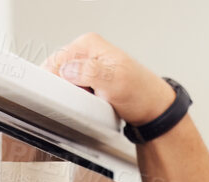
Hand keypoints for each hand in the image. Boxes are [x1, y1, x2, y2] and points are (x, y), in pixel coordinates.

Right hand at [43, 34, 176, 123]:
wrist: (153, 109)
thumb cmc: (141, 94)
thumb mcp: (115, 81)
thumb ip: (89, 72)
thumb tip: (67, 70)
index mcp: (88, 44)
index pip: (56, 59)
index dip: (55, 80)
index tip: (63, 95)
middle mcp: (86, 52)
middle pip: (57, 71)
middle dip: (64, 89)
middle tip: (82, 100)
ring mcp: (86, 66)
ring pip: (63, 83)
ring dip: (71, 97)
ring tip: (89, 103)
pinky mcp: (88, 80)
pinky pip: (72, 91)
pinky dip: (77, 100)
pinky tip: (90, 105)